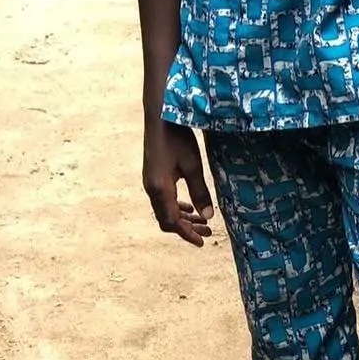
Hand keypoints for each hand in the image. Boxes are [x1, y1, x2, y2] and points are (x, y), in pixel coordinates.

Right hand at [142, 120, 213, 246]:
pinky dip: (177, 207)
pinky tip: (189, 206)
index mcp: (160, 189)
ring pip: (165, 210)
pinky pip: (163, 200)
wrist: (160, 117)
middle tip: (207, 232)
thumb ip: (200, 192)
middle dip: (187, 228)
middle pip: (167, 219)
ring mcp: (150, 183)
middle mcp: (151, 189)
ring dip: (183, 218)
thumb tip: (208, 216)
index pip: (173, 221)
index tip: (202, 242)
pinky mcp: (152, 177)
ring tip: (202, 221)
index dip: (187, 234)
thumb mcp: (193, 166)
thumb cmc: (177, 138)